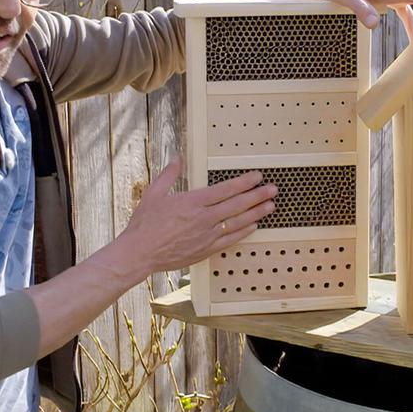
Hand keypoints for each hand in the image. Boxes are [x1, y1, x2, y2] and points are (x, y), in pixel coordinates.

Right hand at [119, 159, 275, 274]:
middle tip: (273, 189)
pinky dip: (244, 232)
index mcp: (193, 202)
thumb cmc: (144, 224)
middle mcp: (204, 218)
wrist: (140, 253)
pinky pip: (230, 240)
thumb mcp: (154, 193)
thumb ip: (169, 174)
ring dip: (256, 213)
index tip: (257, 177)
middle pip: (237, 205)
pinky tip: (253, 227)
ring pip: (238, 223)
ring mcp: (207, 236)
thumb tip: (178, 158)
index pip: (226, 189)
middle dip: (258, 196)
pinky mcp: (205, 250)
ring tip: (270, 206)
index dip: (244, 182)